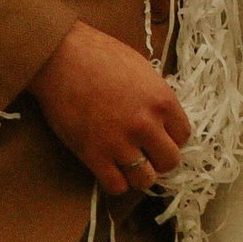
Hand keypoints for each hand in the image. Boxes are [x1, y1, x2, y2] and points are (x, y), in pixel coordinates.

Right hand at [31, 19, 189, 199]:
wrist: (59, 57)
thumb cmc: (98, 55)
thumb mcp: (140, 70)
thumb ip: (154, 97)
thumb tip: (162, 117)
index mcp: (162, 101)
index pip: (183, 135)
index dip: (172, 138)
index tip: (160, 137)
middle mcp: (146, 126)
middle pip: (170, 162)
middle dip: (159, 159)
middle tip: (146, 152)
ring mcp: (120, 143)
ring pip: (145, 180)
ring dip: (139, 174)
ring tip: (128, 163)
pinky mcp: (94, 155)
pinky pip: (116, 186)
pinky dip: (116, 183)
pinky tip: (110, 169)